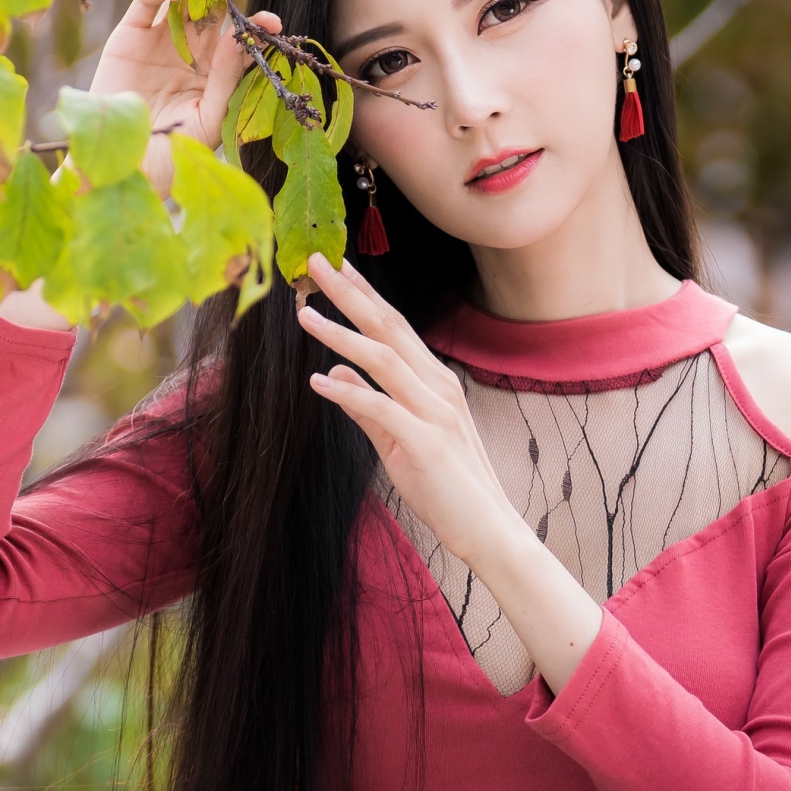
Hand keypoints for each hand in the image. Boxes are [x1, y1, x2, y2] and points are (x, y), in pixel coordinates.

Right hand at [89, 0, 279, 194]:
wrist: (124, 165)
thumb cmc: (172, 152)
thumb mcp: (209, 121)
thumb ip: (225, 82)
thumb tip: (235, 40)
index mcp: (214, 71)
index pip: (240, 38)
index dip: (256, 25)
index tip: (271, 23)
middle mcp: (190, 50)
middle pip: (215, 8)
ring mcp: (160, 40)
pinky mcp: (130, 35)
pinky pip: (147, 2)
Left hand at [294, 253, 527, 569]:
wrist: (486, 529)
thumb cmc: (445, 485)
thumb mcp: (397, 438)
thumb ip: (366, 405)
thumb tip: (334, 373)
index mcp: (433, 381)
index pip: (394, 326)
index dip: (363, 295)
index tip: (336, 267)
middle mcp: (437, 387)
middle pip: (388, 328)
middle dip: (350, 293)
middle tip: (317, 261)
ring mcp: (435, 412)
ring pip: (383, 360)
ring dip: (341, 334)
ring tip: (304, 314)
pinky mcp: (425, 443)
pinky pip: (380, 409)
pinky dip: (348, 394)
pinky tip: (317, 381)